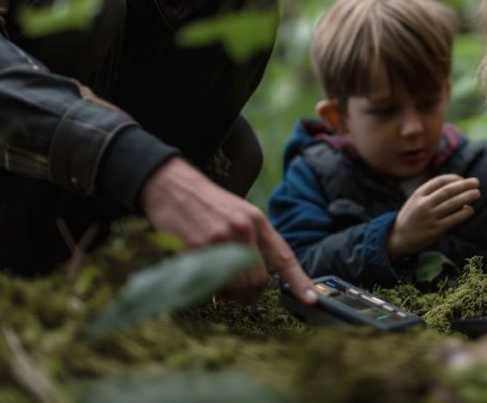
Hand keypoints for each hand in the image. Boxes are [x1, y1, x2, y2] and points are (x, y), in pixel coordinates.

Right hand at [140, 157, 315, 304]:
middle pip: (258, 280)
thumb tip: (261, 276)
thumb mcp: (240, 213)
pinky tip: (201, 274)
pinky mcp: (196, 248)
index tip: (311, 299)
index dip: (299, 280)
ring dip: (228, 294)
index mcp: (257, 220)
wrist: (174, 186)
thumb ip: (254, 240)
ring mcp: (219, 239)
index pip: (284, 256)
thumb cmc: (208, 204)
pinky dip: (207, 287)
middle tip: (241, 296)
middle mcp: (242, 229)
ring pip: (234, 286)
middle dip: (250, 294)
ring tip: (218, 283)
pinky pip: (209, 283)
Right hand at [387, 174, 480, 258]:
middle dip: (464, 185)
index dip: (452, 178)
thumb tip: (456, 185)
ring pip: (452, 204)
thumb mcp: (415, 200)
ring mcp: (430, 217)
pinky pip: (453, 219)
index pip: (439, 181)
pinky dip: (464, 213)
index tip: (462, 178)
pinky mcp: (435, 229)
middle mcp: (424, 204)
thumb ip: (430, 193)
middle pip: (448, 191)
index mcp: (419, 194)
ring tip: (477, 193)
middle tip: (476, 182)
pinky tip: (470, 209)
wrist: (399, 237)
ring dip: (467, 197)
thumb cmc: (412, 216)